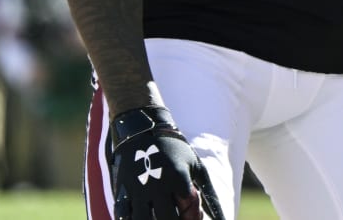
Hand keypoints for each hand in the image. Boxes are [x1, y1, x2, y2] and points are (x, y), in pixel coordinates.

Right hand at [109, 106, 223, 219]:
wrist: (142, 132)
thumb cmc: (175, 151)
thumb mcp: (195, 166)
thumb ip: (207, 189)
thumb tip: (220, 214)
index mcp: (179, 180)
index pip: (187, 213)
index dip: (191, 218)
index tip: (192, 217)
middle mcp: (159, 186)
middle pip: (167, 219)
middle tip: (176, 217)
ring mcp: (138, 190)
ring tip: (157, 216)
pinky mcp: (122, 192)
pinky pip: (124, 215)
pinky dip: (131, 219)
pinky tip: (141, 216)